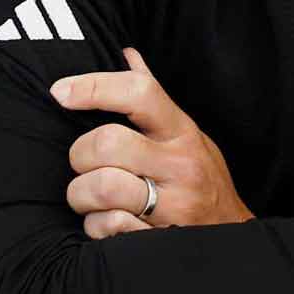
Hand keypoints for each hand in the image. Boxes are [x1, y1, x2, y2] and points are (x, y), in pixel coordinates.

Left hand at [52, 47, 253, 238]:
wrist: (233, 238)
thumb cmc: (200, 178)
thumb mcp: (186, 134)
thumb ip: (154, 101)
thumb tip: (127, 54)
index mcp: (182, 132)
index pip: (139, 92)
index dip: (93, 86)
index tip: (60, 92)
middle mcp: (181, 166)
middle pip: (107, 143)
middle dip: (79, 155)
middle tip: (81, 164)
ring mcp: (174, 206)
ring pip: (101, 187)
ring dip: (81, 195)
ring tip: (88, 197)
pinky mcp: (161, 240)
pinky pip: (108, 227)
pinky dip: (95, 227)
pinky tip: (105, 223)